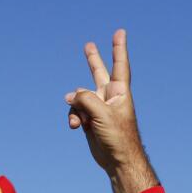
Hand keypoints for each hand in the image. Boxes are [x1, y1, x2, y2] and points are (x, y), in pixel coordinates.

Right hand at [64, 30, 157, 192]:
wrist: (117, 160)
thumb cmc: (118, 137)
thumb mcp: (102, 114)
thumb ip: (85, 99)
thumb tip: (71, 96)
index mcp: (119, 92)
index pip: (119, 65)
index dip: (119, 48)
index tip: (120, 32)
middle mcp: (109, 96)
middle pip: (98, 73)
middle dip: (93, 60)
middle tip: (89, 45)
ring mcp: (98, 107)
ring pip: (79, 97)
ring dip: (76, 108)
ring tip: (81, 121)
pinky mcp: (89, 119)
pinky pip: (75, 111)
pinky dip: (73, 117)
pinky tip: (75, 126)